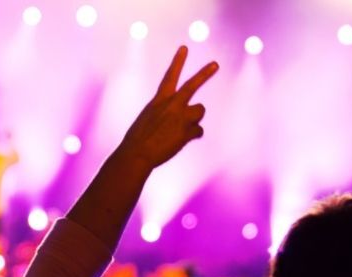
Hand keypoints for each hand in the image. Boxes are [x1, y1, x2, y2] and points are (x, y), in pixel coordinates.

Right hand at [118, 46, 217, 168]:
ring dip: (194, 118)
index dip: (178, 61)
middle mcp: (172, 105)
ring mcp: (181, 117)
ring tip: (181, 128)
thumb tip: (180, 120)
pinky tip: (180, 141)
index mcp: (159, 100)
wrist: (136, 153)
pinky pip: (199, 131)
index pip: (170, 75)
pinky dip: (193, 135)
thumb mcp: (147, 119)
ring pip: (200, 111)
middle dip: (205, 73)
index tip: (184, 48)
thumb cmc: (137, 139)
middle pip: (192, 85)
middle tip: (215, 64)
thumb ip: (164, 114)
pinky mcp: (187, 132)